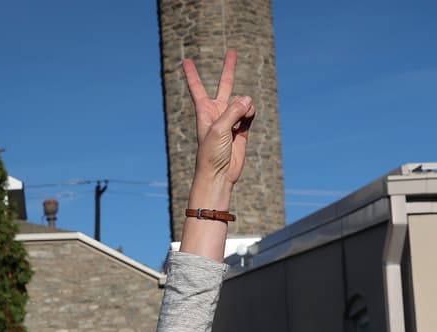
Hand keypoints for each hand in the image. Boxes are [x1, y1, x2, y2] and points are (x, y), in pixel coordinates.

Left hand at [183, 50, 254, 189]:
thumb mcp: (219, 128)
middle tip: (232, 52)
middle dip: (229, 69)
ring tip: (242, 118)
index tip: (186, 60)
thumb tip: (249, 99)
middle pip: (224, 85)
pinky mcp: (242, 128)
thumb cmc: (211, 153)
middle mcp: (217, 111)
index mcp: (204, 109)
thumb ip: (234, 111)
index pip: (197, 87)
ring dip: (245, 106)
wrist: (220, 174)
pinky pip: (250, 112)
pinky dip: (251, 113)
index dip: (192, 73)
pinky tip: (248, 118)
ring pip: (243, 101)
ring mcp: (231, 119)